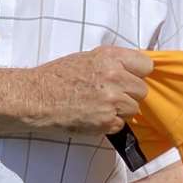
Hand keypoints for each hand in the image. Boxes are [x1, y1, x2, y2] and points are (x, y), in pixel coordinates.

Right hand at [26, 46, 154, 135]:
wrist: (36, 97)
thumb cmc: (58, 77)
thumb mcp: (88, 58)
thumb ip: (115, 62)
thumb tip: (136, 69)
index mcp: (111, 57)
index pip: (146, 65)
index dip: (138, 73)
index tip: (129, 77)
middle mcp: (114, 77)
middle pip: (142, 90)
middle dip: (129, 94)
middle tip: (109, 94)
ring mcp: (112, 100)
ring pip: (133, 109)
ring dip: (120, 110)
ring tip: (99, 105)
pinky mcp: (106, 121)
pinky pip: (121, 124)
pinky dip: (109, 123)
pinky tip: (93, 116)